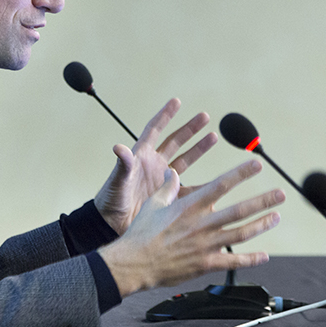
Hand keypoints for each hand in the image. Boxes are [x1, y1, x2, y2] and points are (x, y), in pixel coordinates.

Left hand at [94, 98, 216, 234]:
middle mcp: (154, 165)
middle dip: (190, 128)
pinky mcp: (169, 196)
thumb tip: (118, 147)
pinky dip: (201, 183)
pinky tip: (216, 177)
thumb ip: (123, 165)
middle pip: (175, 141)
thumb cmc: (110, 200)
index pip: (154, 130)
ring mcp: (163, 179)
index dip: (165, 115)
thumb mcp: (117, 181)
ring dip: (199, 148)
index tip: (176, 101)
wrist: (113, 225)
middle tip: (205, 116)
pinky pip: (189, 187)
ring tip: (214, 136)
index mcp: (141, 156)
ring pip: (185, 159)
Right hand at [97, 160, 285, 296]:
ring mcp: (206, 245)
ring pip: (241, 234)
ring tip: (276, 217)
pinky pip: (233, 262)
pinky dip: (251, 259)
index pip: (221, 185)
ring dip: (261, 225)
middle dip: (263, 201)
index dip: (241, 173)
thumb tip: (173, 172)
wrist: (134, 263)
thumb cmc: (141, 233)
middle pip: (239, 210)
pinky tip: (264, 255)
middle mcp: (202, 224)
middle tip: (281, 193)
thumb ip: (168, 187)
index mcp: (190, 206)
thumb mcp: (153, 204)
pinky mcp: (205, 264)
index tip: (257, 164)